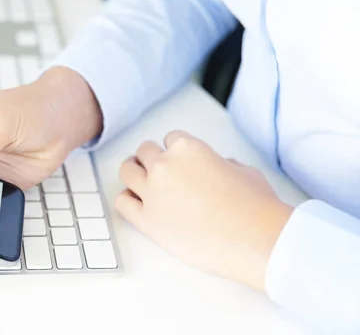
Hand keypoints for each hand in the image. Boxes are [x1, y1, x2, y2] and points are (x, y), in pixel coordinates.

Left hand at [116, 130, 292, 291]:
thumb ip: (224, 164)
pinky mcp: (147, 220)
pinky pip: (123, 202)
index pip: (171, 138)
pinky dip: (127, 199)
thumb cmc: (255, 206)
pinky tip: (137, 203)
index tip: (179, 159)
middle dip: (153, 158)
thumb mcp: (244, 171)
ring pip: (127, 171)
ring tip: (141, 181)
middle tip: (159, 171)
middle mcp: (165, 166)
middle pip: (145, 151)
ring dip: (134, 173)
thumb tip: (219, 167)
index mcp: (187, 148)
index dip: (176, 149)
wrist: (255, 239)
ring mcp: (152, 192)